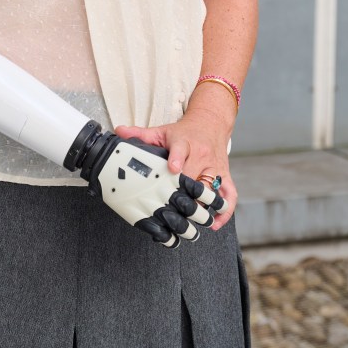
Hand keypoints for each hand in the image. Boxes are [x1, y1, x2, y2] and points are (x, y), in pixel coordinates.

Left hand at [75, 129, 226, 247]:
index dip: (176, 159)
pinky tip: (215, 223)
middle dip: (184, 194)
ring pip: (211, 189)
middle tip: (173, 212)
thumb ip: (141, 134)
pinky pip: (230, 194)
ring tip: (192, 223)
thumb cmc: (184, 132)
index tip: (173, 168)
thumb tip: (118, 132)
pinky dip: (224, 210)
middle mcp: (201, 155)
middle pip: (194, 176)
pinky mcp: (225, 175)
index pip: (181, 149)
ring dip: (203, 206)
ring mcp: (214, 167)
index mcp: (184, 142)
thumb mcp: (162, 131)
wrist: (211, 123)